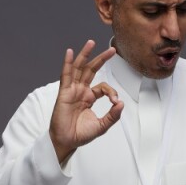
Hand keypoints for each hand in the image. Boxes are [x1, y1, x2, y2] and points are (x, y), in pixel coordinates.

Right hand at [49, 40, 123, 164]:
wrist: (67, 142)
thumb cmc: (80, 134)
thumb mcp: (102, 125)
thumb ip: (112, 116)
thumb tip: (121, 103)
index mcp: (89, 98)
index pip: (103, 87)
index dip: (111, 91)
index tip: (115, 101)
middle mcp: (81, 91)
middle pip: (91, 70)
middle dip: (101, 59)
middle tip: (112, 50)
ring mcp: (72, 90)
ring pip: (79, 68)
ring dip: (85, 55)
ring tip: (91, 42)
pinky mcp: (64, 93)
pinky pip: (66, 75)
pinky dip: (67, 63)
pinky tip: (69, 53)